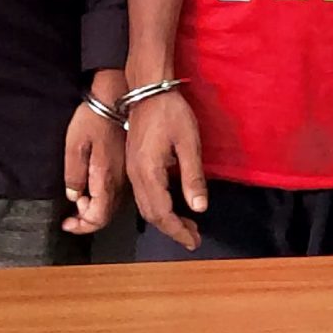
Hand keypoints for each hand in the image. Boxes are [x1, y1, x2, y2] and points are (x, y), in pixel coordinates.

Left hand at [61, 72, 128, 235]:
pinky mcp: (125, 166)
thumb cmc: (94, 117)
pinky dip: (100, 198)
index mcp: (107, 178)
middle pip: (106, 215)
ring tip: (77, 200)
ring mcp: (124, 174)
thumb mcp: (75, 144)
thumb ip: (74, 174)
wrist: (115, 96)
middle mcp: (120, 181)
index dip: (82, 226)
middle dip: (86, 220)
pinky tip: (89, 188)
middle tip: (69, 215)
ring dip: (93, 209)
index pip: (98, 217)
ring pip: (111, 205)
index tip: (67, 224)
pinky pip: (114, 192)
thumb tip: (75, 197)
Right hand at [126, 90, 206, 250]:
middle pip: (151, 214)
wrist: (147, 90)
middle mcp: (136, 175)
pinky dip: (158, 206)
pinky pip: (143, 194)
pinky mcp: (133, 163)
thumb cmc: (170, 113)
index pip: (162, 213)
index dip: (178, 231)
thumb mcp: (189, 143)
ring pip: (145, 205)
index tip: (194, 242)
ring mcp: (132, 170)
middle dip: (172, 229)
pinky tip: (172, 203)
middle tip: (194, 237)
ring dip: (165, 219)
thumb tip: (199, 208)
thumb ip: (193, 177)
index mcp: (149, 172)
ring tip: (187, 224)